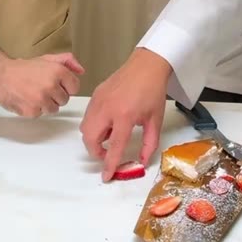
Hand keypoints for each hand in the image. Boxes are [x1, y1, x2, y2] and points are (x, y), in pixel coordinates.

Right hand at [0, 52, 83, 116]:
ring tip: (35, 94)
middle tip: (43, 88)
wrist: (0, 75)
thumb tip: (81, 71)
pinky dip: (35, 109)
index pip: (75, 87)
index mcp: (58, 71)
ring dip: (46, 104)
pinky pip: (41, 114)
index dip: (66, 86)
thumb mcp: (47, 59)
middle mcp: (51, 86)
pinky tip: (27, 99)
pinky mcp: (32, 111)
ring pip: (54, 109)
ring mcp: (42, 100)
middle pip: (65, 100)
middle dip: (56, 95)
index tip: (58, 84)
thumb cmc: (23, 68)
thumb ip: (67, 61)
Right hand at [80, 49, 170, 181]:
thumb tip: (142, 161)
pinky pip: (88, 116)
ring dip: (93, 139)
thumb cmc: (153, 91)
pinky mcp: (96, 94)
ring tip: (110, 136)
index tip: (106, 177)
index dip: (109, 164)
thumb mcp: (156, 120)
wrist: (147, 65)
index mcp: (124, 116)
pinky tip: (109, 122)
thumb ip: (149, 143)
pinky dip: (94, 125)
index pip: (113, 146)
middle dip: (96, 152)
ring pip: (85, 128)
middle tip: (108, 154)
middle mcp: (107, 108)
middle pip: (90, 139)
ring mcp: (99, 100)